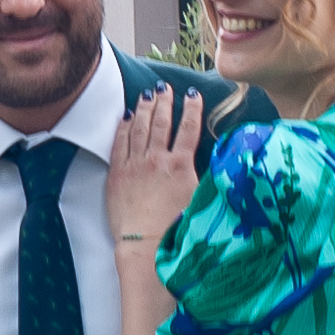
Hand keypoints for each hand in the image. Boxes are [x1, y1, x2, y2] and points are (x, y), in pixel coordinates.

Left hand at [106, 87, 202, 252]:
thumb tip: (217, 164)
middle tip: (166, 88)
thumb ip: (204, 177)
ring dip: (145, 108)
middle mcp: (157, 160)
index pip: (189, 129)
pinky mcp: (117, 174)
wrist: (146, 246)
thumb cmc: (175, 230)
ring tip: (148, 94)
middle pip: (162, 122)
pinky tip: (127, 117)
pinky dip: (124, 126)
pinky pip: (119, 142)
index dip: (192, 109)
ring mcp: (135, 165)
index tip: (193, 94)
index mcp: (180, 166)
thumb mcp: (199, 200)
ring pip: (140, 127)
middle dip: (165, 102)